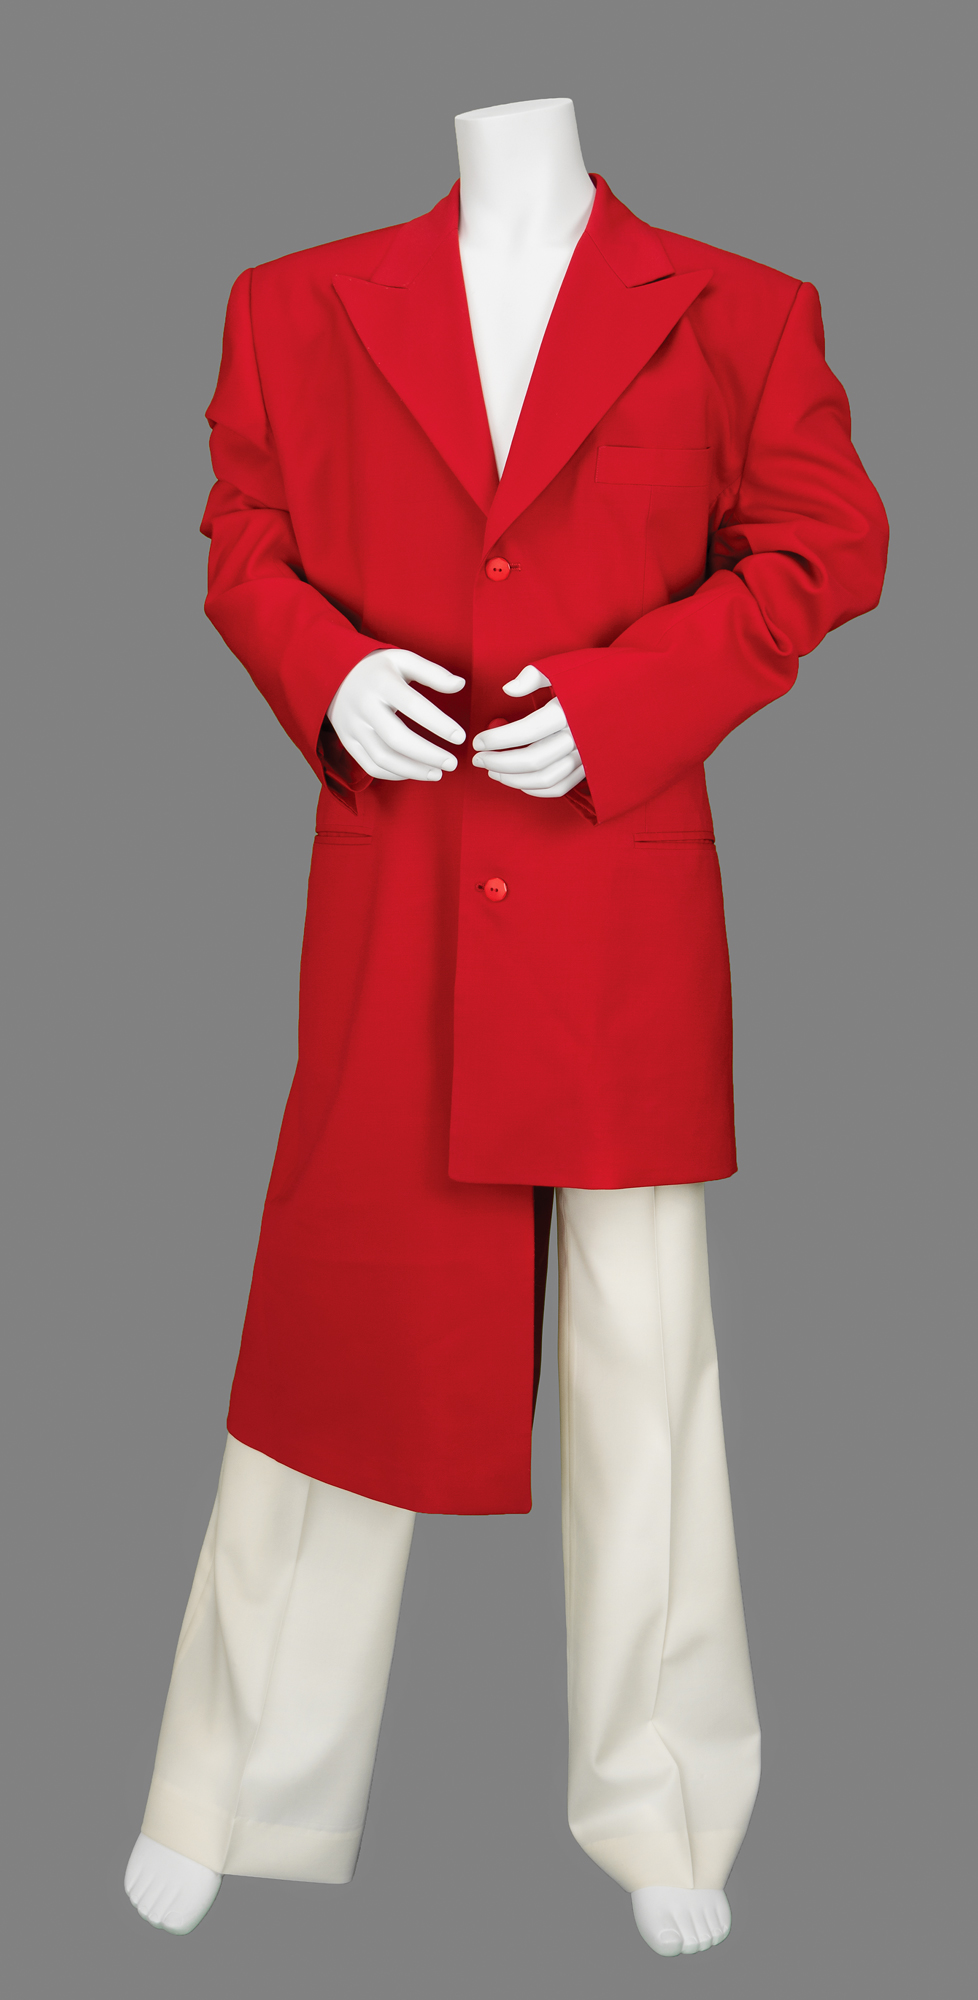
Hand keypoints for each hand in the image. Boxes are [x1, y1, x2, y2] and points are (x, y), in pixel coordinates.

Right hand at [327, 649, 465, 780]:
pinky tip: (415, 772)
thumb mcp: (403, 659)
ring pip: (383, 757)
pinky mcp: (347, 741)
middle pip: (397, 738)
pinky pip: (371, 766)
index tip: (460, 737)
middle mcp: (363, 705)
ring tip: (438, 773)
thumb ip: (432, 672)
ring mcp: (352, 726)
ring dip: (413, 770)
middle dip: (428, 754)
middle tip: (452, 763)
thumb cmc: (377, 668)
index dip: (438, 723)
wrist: (333, 673)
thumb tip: (460, 684)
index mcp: (381, 682)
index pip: (412, 705)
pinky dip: (395, 774)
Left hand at [470, 666, 584, 797]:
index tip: (478, 741)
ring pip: (544, 778)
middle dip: (498, 762)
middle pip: (532, 760)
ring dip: (513, 779)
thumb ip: (533, 676)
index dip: (497, 739)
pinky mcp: (590, 769)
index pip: (525, 731)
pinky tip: (516, 780)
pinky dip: (535, 789)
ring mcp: (586, 756)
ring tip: (492, 771)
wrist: (634, 694)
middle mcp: (579, 737)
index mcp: (569, 711)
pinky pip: (560, 788)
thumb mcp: (565, 666)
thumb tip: (507, 690)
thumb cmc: (596, 676)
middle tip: (478, 759)